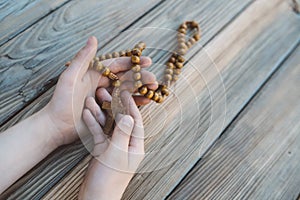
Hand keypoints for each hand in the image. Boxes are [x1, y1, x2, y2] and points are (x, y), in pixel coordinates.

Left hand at [42, 36, 156, 145]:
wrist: (56, 125)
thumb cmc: (60, 101)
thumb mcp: (70, 77)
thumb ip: (83, 58)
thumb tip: (94, 38)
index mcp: (95, 75)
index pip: (117, 66)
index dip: (132, 63)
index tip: (147, 61)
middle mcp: (102, 85)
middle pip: (125, 79)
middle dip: (141, 78)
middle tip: (154, 79)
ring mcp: (105, 98)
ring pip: (127, 92)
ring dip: (141, 90)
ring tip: (154, 90)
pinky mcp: (108, 111)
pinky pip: (124, 106)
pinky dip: (135, 103)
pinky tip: (146, 102)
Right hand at [78, 90, 143, 199]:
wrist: (95, 197)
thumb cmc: (109, 179)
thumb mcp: (116, 153)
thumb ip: (122, 133)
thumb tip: (129, 116)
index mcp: (135, 146)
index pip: (136, 122)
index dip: (131, 107)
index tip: (126, 93)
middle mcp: (126, 144)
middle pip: (121, 121)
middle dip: (113, 107)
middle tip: (106, 93)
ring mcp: (113, 146)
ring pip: (108, 126)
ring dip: (100, 113)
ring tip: (92, 99)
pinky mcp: (102, 150)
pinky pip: (99, 134)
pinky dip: (93, 124)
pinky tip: (87, 113)